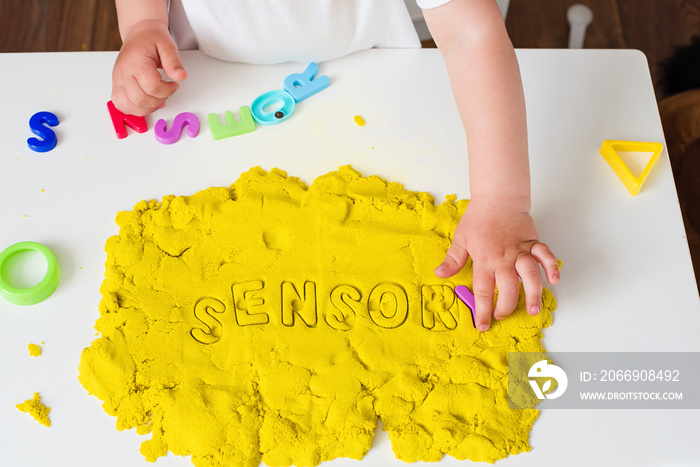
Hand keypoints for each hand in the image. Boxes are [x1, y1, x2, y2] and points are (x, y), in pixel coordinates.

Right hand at [111, 20, 186, 115]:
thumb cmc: (151, 39)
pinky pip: (121, 105)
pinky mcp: (116, 85)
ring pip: (128, 106)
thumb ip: (174, 62)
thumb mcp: (168, 45)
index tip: (174, 85)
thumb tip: (181, 76)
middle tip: (166, 91)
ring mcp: (117, 80)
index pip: (151, 87)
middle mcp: (123, 72)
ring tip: (157, 98)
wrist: (139, 34)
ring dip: (147, 108)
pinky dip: (134, 109)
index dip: (167, 91)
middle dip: (158, 100)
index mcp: (135, 61)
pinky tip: (146, 102)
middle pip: (139, 99)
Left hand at [434, 196, 559, 330]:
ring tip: (533, 309)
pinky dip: (552, 266)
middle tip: (503, 316)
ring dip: (533, 292)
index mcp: (484, 259)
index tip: (483, 324)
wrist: (498, 197)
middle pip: (507, 287)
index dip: (483, 310)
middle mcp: (503, 258)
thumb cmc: (478, 218)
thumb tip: (440, 274)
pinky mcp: (533, 243)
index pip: (482, 290)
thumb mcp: (461, 238)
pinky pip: (545, 255)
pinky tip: (554, 280)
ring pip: (530, 274)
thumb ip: (453, 260)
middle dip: (506, 305)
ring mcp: (520, 250)